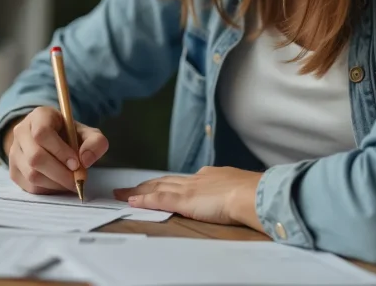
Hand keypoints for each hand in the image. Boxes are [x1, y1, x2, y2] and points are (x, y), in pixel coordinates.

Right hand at [5, 106, 108, 194]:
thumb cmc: (70, 136)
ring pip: (32, 174)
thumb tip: (85, 160)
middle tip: (78, 179)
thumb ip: (95, 142)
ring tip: (70, 182)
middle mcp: (21, 132)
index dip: (60, 151)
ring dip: (56, 183)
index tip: (76, 163)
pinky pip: (30, 187)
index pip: (42, 133)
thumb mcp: (87, 133)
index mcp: (39, 116)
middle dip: (60, 173)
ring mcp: (14, 152)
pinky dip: (49, 190)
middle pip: (35, 157)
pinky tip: (59, 184)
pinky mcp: (14, 171)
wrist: (51, 141)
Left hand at [114, 166, 264, 228]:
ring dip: (139, 190)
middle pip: (165, 181)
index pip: (183, 180)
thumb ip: (231, 191)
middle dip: (147, 184)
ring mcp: (188, 188)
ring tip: (123, 193)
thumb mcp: (240, 188)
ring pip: (156, 187)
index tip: (160, 185)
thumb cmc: (252, 193)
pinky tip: (130, 201)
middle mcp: (195, 179)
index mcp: (210, 176)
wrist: (251, 193)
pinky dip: (143, 199)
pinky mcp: (183, 200)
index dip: (169, 183)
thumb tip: (232, 194)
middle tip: (130, 187)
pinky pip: (157, 199)